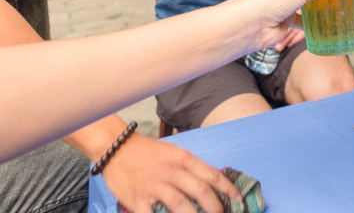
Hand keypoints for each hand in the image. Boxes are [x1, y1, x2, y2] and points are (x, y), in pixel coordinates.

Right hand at [103, 133, 241, 212]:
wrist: (115, 147)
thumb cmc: (146, 151)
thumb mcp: (173, 152)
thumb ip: (190, 167)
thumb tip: (211, 183)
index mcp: (182, 158)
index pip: (212, 174)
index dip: (228, 190)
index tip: (238, 200)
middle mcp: (171, 171)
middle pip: (201, 191)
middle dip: (216, 208)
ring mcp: (154, 186)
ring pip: (181, 206)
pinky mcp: (138, 200)